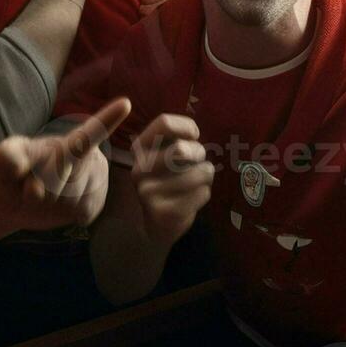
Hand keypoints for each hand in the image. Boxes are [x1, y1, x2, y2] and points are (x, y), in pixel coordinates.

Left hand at [0, 97, 128, 229]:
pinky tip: (58, 205)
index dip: (107, 119)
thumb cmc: (12, 173)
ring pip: (71, 202)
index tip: (125, 103)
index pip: (87, 134)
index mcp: (69, 142)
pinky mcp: (96, 204)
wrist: (20, 199)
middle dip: (40, 189)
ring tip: (48, 194)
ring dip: (51, 204)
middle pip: (65, 181)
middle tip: (33, 184)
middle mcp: (90, 157)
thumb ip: (7, 158)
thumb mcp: (2, 162)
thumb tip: (18, 166)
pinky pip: (79, 214)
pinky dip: (63, 215)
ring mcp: (96, 181)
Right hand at [129, 114, 214, 244]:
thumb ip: (179, 137)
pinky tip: (191, 199)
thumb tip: (193, 133)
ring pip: (199, 172)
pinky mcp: (164, 213)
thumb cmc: (168, 178)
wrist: (156, 223)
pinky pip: (203, 193)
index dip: (187, 128)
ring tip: (195, 181)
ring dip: (205, 175)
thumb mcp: (167, 152)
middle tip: (195, 161)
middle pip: (182, 148)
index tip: (193, 136)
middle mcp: (139, 169)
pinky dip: (204, 193)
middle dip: (198, 153)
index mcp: (140, 148)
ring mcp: (149, 192)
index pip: (164, 123)